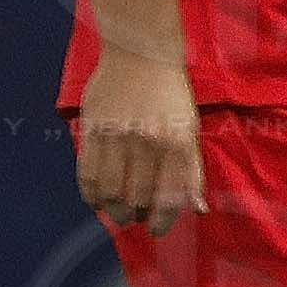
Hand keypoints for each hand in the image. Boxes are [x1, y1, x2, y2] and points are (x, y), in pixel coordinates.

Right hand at [76, 48, 204, 236]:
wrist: (139, 56)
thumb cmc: (170, 95)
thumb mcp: (190, 130)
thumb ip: (192, 171)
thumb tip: (199, 209)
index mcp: (177, 143)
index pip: (169, 197)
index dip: (162, 220)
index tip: (156, 229)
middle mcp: (147, 142)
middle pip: (136, 197)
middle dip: (135, 215)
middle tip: (134, 218)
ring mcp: (117, 136)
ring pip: (110, 190)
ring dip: (113, 209)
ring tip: (118, 212)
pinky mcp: (93, 130)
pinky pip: (87, 173)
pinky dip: (91, 193)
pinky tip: (97, 199)